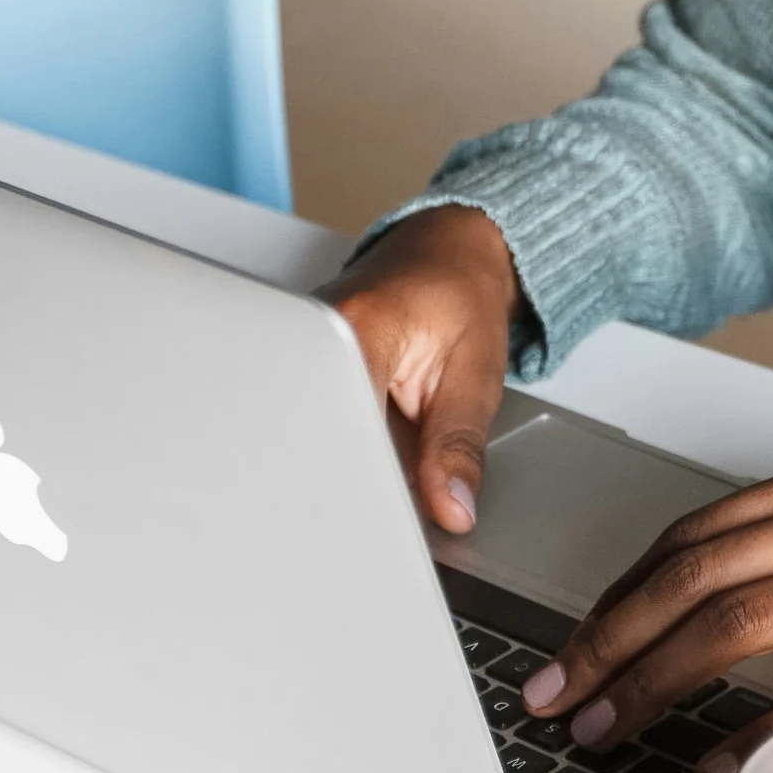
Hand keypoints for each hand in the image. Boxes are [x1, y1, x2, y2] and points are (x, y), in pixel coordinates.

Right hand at [315, 205, 520, 532]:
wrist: (449, 252)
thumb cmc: (463, 295)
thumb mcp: (478, 373)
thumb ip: (459, 445)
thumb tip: (451, 508)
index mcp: (360, 325)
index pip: (341, 423)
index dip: (363, 482)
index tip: (383, 520)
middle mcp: (313, 331)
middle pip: (310, 433)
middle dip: (348, 481)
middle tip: (378, 508)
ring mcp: (296, 344)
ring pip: (307, 430)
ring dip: (341, 462)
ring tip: (372, 466)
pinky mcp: (295, 360)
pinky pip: (310, 417)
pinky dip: (338, 444)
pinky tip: (359, 449)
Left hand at [518, 448, 772, 772]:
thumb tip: (725, 594)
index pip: (698, 530)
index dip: (624, 590)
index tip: (579, 641)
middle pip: (698, 570)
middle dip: (612, 635)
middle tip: (562, 690)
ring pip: (741, 617)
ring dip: (659, 678)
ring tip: (611, 724)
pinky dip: (760, 726)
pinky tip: (717, 759)